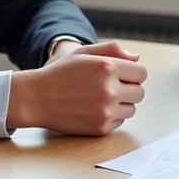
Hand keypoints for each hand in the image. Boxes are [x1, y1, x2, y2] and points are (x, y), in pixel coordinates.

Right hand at [8, 40, 147, 135]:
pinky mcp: (100, 127)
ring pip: (132, 109)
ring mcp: (106, 111)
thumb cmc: (61, 73)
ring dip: (122, 104)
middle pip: (139, 92)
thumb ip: (112, 50)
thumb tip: (137, 58)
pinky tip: (94, 109)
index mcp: (108, 67)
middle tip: (110, 87)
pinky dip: (111, 116)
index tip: (121, 75)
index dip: (131, 73)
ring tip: (101, 99)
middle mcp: (109, 90)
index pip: (141, 73)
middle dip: (128, 89)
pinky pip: (120, 122)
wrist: (36, 98)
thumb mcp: (84, 53)